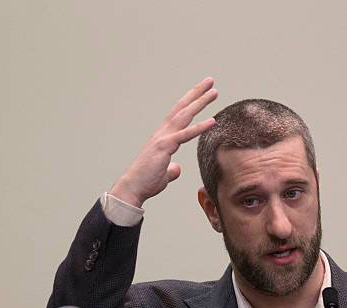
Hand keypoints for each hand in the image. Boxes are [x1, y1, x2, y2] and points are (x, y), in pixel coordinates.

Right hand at [109, 77, 217, 206]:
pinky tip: (212, 121)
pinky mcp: (164, 147)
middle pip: (182, 108)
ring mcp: (163, 138)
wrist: (133, 188)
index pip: (179, 115)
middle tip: (210, 81)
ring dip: (200, 102)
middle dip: (196, 94)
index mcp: (163, 137)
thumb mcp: (163, 174)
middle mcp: (163, 133)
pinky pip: (185, 135)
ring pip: (184, 116)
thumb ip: (171, 169)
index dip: (191, 102)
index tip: (203, 92)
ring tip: (214, 92)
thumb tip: (176, 169)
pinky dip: (199, 127)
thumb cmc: (146, 181)